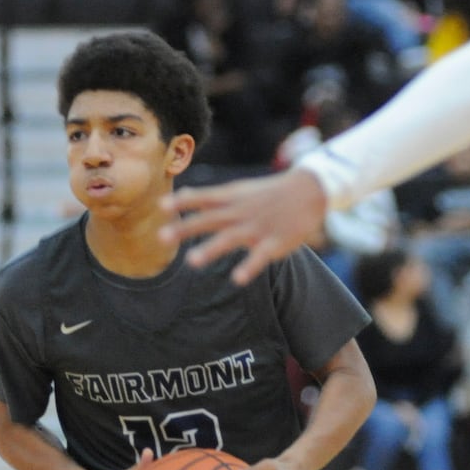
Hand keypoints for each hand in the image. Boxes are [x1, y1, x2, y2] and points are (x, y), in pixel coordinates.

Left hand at [159, 170, 327, 284]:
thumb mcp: (238, 189)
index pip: (204, 198)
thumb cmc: (269, 192)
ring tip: (191, 261)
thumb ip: (209, 195)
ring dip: (211, 249)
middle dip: (186, 228)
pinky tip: (237, 279)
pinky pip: (259, 257)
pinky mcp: (274, 242)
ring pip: (230, 238)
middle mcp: (241, 212)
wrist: (308, 190)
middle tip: (161, 237)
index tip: (161, 207)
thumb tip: (180, 194)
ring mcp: (257, 227)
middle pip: (210, 219)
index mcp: (232, 199)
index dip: (183, 202)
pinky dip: (249, 267)